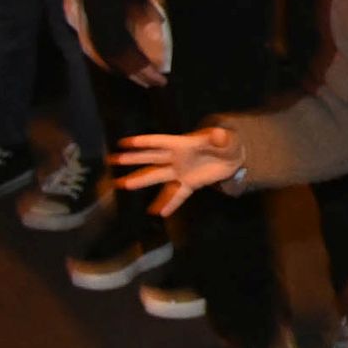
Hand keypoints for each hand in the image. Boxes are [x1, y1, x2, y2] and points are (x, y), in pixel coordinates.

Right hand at [112, 126, 241, 215]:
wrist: (234, 157)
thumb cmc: (226, 142)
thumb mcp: (226, 138)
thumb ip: (221, 138)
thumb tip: (219, 134)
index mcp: (183, 144)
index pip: (159, 142)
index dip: (142, 142)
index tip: (122, 143)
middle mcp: (177, 158)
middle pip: (152, 158)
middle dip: (133, 159)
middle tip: (113, 160)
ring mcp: (181, 172)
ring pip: (158, 176)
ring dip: (141, 180)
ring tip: (123, 185)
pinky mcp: (190, 184)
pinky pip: (177, 195)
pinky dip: (170, 203)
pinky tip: (159, 212)